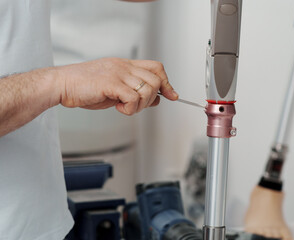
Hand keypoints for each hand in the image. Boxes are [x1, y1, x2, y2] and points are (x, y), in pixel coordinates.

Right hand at [54, 58, 177, 114]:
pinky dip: (130, 108)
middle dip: (152, 98)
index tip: (172, 95)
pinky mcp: (110, 83)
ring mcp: (118, 73)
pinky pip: (133, 98)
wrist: (62, 84)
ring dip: (140, 105)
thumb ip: (134, 92)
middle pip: (156, 79)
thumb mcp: (115, 89)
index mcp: (125, 65)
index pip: (156, 68)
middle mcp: (124, 66)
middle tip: (137, 106)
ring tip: (125, 107)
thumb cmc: (85, 87)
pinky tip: (118, 108)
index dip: (167, 82)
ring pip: (147, 90)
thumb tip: (156, 99)